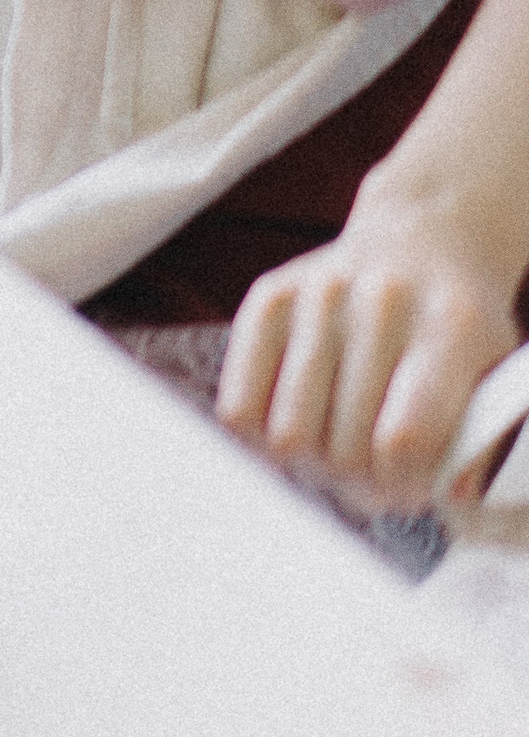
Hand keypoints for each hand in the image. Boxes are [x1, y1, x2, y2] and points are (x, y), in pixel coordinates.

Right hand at [218, 202, 523, 503]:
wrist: (422, 241)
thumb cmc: (460, 329)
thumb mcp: (496, 380)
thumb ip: (480, 446)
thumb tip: (446, 495)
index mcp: (452, 324)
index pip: (404, 439)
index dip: (404, 486)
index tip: (413, 487)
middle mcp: (381, 300)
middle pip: (344, 448)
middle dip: (361, 484)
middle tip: (377, 476)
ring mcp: (317, 293)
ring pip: (288, 435)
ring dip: (314, 466)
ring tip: (340, 452)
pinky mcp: (268, 297)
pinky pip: (239, 407)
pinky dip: (264, 439)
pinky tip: (302, 425)